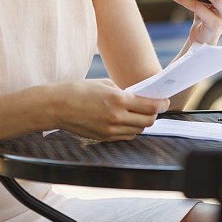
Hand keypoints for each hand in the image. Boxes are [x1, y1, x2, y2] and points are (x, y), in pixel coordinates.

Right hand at [50, 79, 168, 140]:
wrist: (56, 106)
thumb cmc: (78, 90)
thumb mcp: (104, 84)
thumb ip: (123, 92)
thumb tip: (137, 98)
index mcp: (118, 100)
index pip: (149, 106)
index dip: (161, 105)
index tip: (165, 102)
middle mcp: (116, 117)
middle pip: (147, 121)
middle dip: (154, 114)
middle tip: (154, 107)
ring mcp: (110, 130)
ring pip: (137, 130)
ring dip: (142, 122)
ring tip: (140, 113)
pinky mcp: (103, 138)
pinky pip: (125, 136)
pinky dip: (131, 129)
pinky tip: (127, 121)